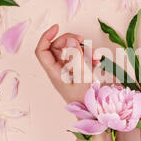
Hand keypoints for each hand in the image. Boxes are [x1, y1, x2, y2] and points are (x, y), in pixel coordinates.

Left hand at [35, 25, 112, 140]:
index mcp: (54, 72)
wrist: (95, 113)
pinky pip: (81, 57)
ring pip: (71, 51)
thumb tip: (71, 40)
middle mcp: (59, 70)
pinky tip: (98, 60)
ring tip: (96, 56)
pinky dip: (89, 55)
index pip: (42, 50)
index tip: (57, 27)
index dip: (46, 36)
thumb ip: (77, 57)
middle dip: (70, 40)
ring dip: (84, 49)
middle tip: (82, 40)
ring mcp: (69, 70)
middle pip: (57, 47)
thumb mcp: (82, 77)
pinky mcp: (79, 71)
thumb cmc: (86, 100)